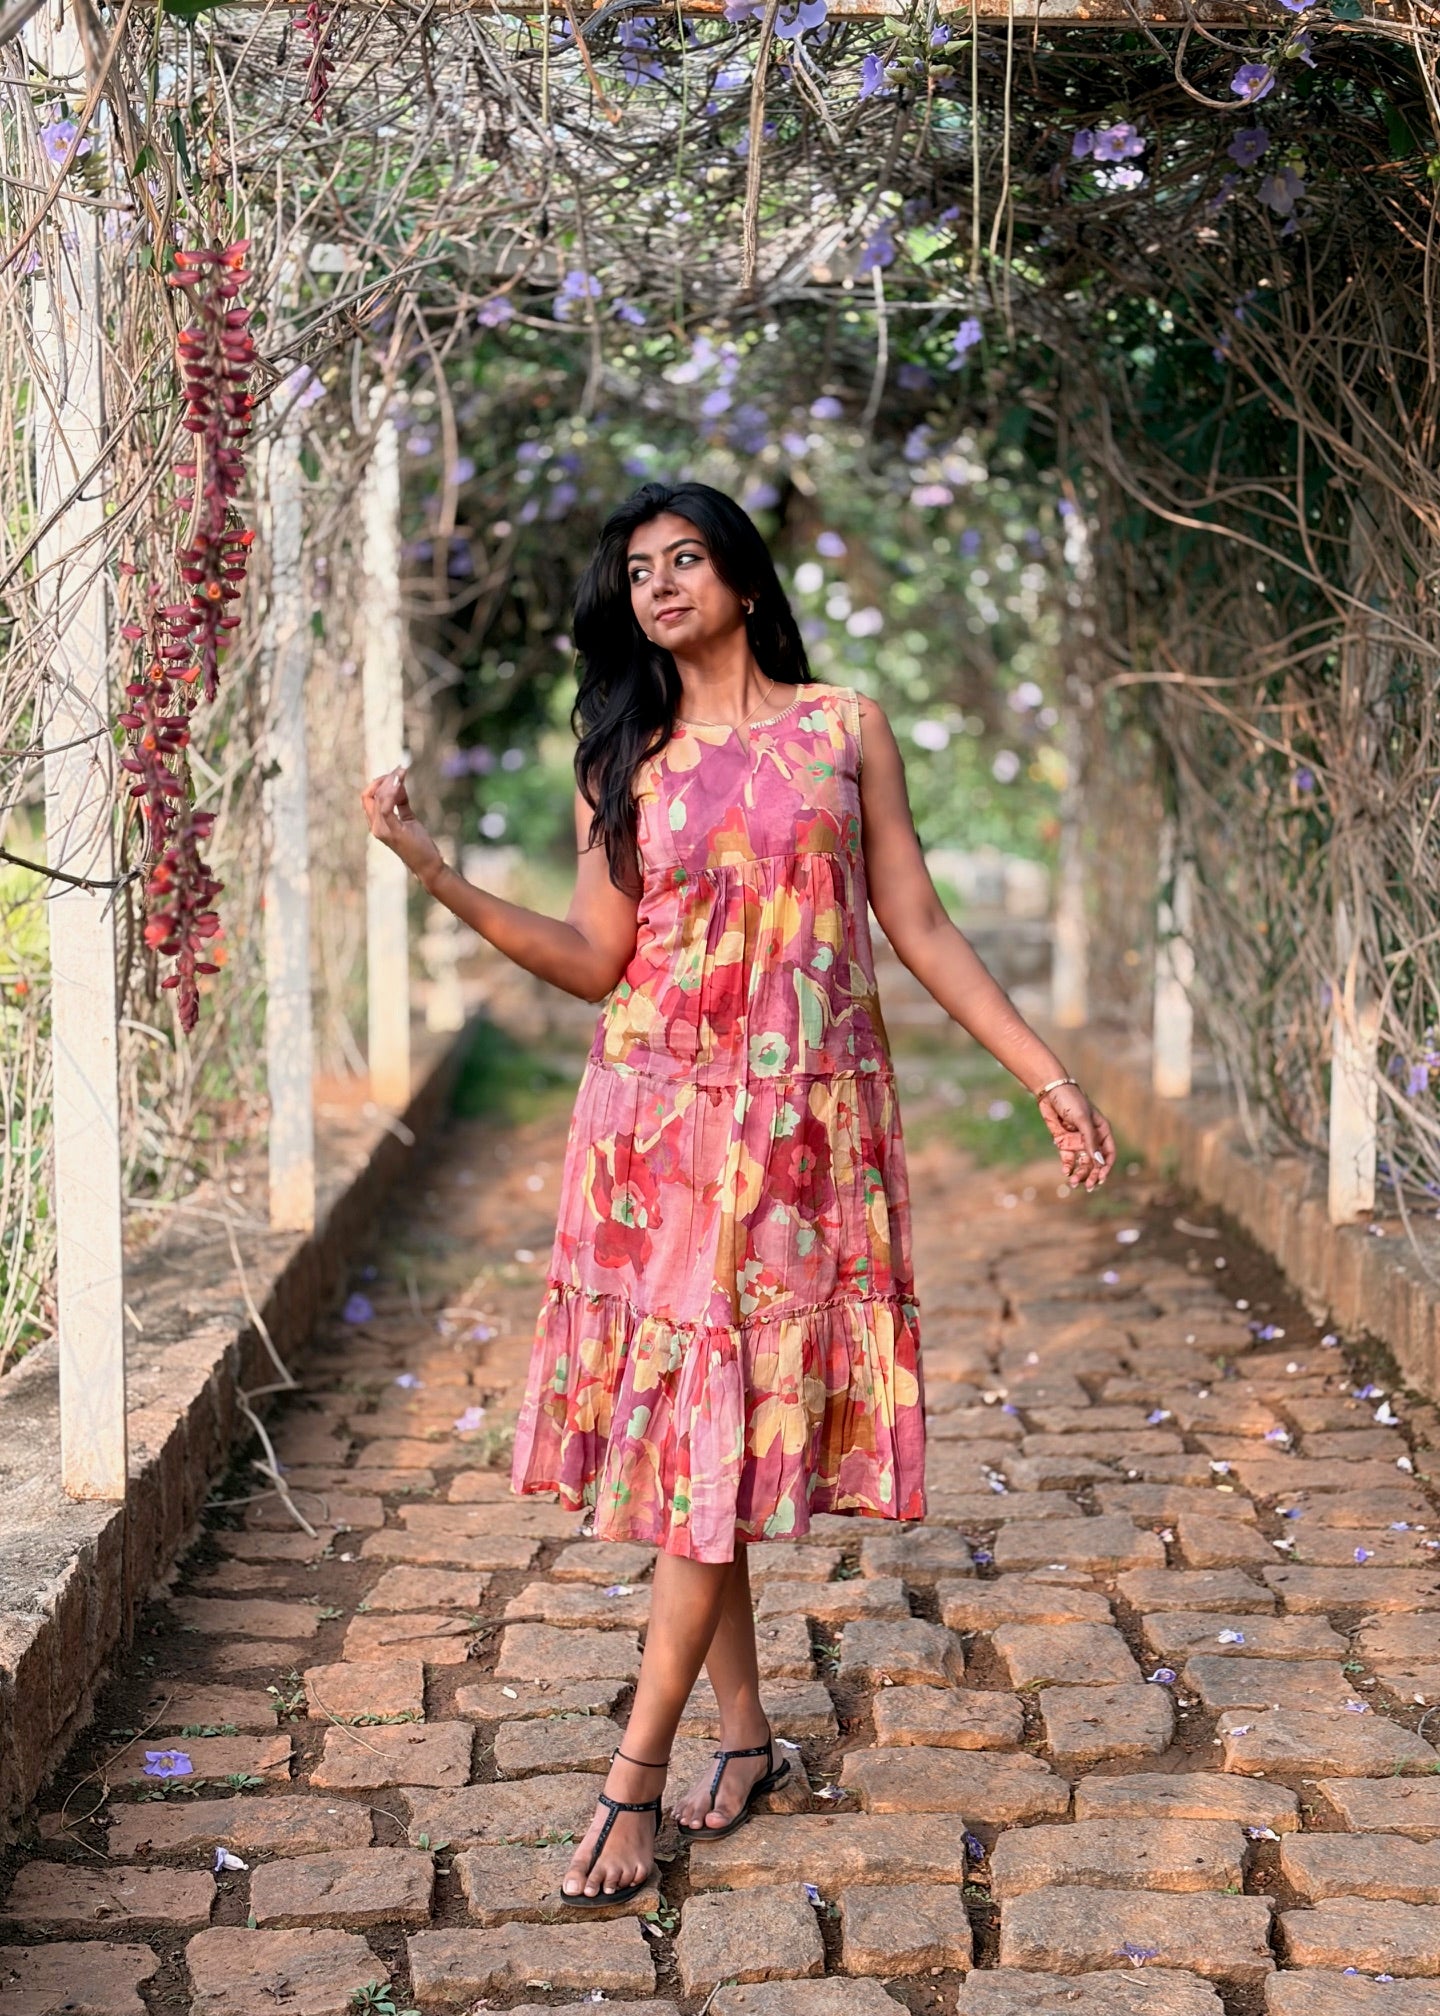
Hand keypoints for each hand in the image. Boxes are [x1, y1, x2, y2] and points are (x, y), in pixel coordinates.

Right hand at [360, 766, 443, 887]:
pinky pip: (386, 807)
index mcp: (376, 823)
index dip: (379, 782)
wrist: (427, 864)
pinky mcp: (392, 831)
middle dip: (384, 779)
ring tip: (402, 772)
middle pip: (369, 794)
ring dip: (390, 781)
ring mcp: (381, 830)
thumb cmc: (418, 843)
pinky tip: (400, 782)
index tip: (395, 774)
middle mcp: (374, 826)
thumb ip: (400, 802)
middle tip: (401, 771)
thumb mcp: (407, 817)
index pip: (367, 796)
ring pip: (377, 797)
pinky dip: (392, 791)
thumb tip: (398, 783)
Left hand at [1037, 1081, 1115, 1191]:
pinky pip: (1068, 1159)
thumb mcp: (1083, 1120)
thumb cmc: (1071, 1100)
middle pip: (1096, 1162)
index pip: (1109, 1153)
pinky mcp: (1063, 1142)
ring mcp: (1077, 1141)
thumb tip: (1100, 1162)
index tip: (1101, 1178)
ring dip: (1080, 1174)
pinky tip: (1067, 1172)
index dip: (1106, 1167)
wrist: (1049, 1091)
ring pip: (1082, 1163)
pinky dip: (1068, 1167)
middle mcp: (1091, 1138)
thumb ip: (1090, 1140)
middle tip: (1088, 1186)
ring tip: (1074, 1182)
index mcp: (1102, 1131)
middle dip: (1093, 1175)